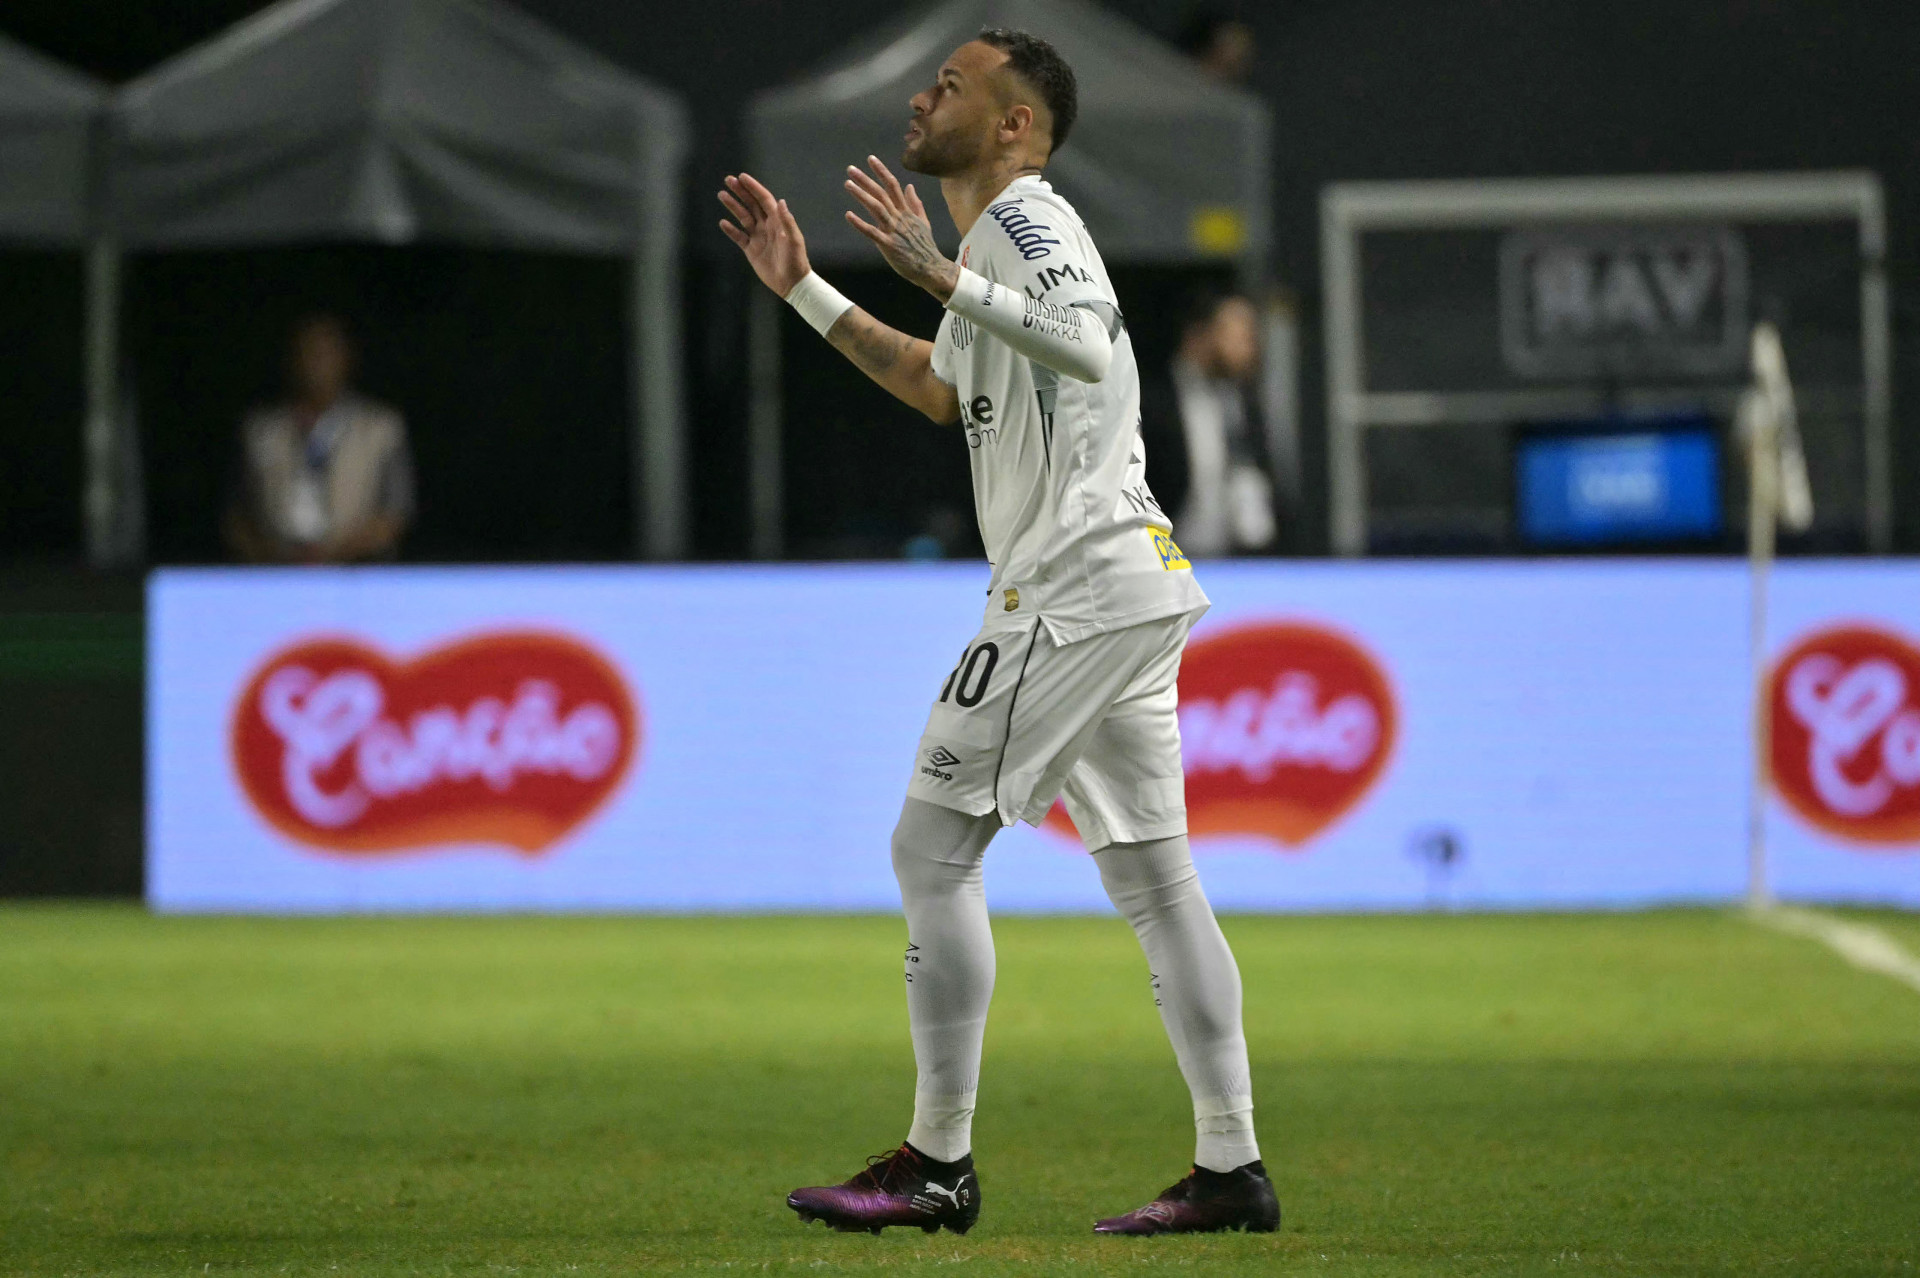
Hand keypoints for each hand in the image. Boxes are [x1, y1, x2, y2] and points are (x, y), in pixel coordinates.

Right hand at [718, 173, 810, 297]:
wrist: (791, 283)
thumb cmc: (796, 260)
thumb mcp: (794, 240)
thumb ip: (787, 221)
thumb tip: (781, 201)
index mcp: (777, 221)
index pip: (763, 199)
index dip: (753, 187)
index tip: (742, 177)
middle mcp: (767, 226)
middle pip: (751, 204)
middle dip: (740, 192)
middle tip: (728, 180)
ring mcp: (758, 237)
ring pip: (742, 217)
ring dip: (732, 206)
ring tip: (721, 195)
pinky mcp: (751, 250)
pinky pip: (738, 237)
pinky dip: (730, 230)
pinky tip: (723, 222)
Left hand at [844, 156, 957, 301]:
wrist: (931, 267)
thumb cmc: (925, 247)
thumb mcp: (924, 222)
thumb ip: (915, 204)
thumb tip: (909, 186)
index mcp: (906, 211)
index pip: (892, 185)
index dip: (881, 171)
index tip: (870, 159)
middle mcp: (899, 217)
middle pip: (881, 193)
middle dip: (866, 180)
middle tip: (850, 169)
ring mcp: (894, 230)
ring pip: (876, 208)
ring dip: (861, 195)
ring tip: (848, 184)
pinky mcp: (888, 245)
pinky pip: (872, 232)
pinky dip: (860, 223)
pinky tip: (848, 215)